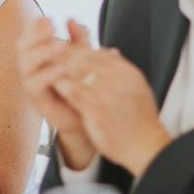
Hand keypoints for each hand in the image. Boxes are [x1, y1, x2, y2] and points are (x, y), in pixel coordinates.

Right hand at [18, 18, 86, 135]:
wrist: (82, 116)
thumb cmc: (78, 84)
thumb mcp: (82, 57)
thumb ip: (78, 39)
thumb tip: (72, 19)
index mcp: (37, 53)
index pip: (29, 35)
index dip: (35, 26)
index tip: (50, 18)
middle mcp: (29, 66)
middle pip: (23, 46)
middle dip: (35, 34)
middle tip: (51, 26)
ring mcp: (30, 82)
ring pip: (26, 63)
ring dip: (41, 51)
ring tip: (59, 44)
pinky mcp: (36, 99)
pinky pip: (34, 85)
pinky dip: (46, 74)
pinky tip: (61, 68)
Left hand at [54, 46, 171, 176]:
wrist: (146, 145)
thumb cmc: (141, 119)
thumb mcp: (137, 86)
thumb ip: (121, 68)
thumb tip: (110, 52)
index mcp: (127, 72)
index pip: (98, 53)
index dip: (79, 49)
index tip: (65, 48)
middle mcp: (117, 79)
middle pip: (85, 59)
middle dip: (66, 54)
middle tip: (49, 51)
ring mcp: (106, 94)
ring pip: (78, 72)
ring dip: (61, 66)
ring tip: (47, 64)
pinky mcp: (96, 110)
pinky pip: (74, 93)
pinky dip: (62, 85)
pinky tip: (52, 82)